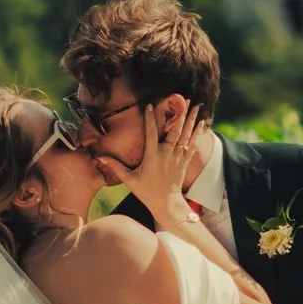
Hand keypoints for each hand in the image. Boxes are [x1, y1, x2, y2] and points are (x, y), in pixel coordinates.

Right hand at [96, 103, 201, 226]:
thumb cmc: (146, 191)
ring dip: (191, 120)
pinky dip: (197, 133)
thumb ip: (116, 167)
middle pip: (174, 131)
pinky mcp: (184, 162)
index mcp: (152, 157)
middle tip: (184, 99)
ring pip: (186, 136)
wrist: (166, 203)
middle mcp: (166, 155)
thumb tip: (100, 158)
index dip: (150, 119)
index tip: (150, 105)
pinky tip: (202, 122)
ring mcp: (177, 158)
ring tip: (196, 105)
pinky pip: (193, 145)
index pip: (151, 134)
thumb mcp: (129, 180)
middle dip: (180, 114)